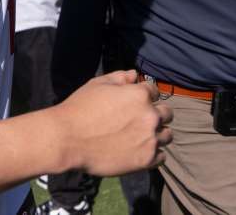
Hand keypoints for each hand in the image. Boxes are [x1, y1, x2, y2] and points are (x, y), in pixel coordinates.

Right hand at [49, 71, 172, 175]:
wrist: (67, 140)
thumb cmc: (79, 108)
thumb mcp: (97, 84)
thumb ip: (119, 77)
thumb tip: (134, 75)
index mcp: (140, 95)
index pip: (155, 91)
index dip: (146, 95)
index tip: (136, 103)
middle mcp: (150, 116)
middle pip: (167, 114)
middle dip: (156, 114)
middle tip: (140, 121)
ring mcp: (150, 139)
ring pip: (167, 135)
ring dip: (157, 134)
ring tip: (141, 137)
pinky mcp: (146, 160)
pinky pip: (161, 157)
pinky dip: (154, 153)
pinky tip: (139, 151)